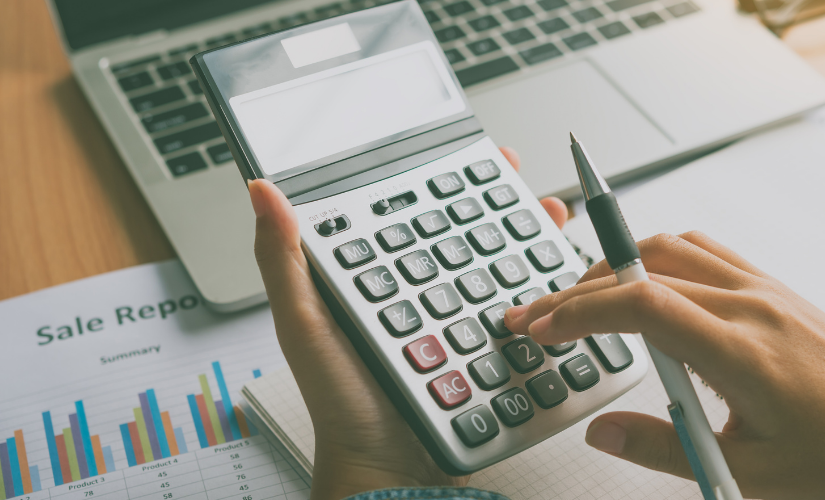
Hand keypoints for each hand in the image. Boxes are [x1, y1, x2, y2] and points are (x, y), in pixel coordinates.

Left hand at [248, 147, 566, 498]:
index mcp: (376, 278)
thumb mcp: (304, 325)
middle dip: (498, 200)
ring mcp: (457, 321)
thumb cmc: (339, 401)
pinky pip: (518, 309)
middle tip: (519, 175)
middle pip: (464, 233)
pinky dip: (541, 285)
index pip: (411, 214)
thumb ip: (284, 260)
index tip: (472, 154)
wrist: (390, 468)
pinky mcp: (487, 349)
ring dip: (527, 235)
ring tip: (549, 212)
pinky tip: (557, 272)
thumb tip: (261, 191)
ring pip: (498, 264)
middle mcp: (419, 293)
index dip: (441, 180)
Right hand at [504, 232, 824, 499]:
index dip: (580, 311)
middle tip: (535, 313)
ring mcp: (762, 288)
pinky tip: (639, 279)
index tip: (542, 327)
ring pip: (670, 248)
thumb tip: (601, 432)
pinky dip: (655, 255)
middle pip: (642, 270)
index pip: (641, 305)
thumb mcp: (745, 468)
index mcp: (741, 352)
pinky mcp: (771, 286)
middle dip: (576, 291)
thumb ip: (663, 447)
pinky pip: (702, 250)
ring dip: (613, 265)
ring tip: (576, 296)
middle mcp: (750, 306)